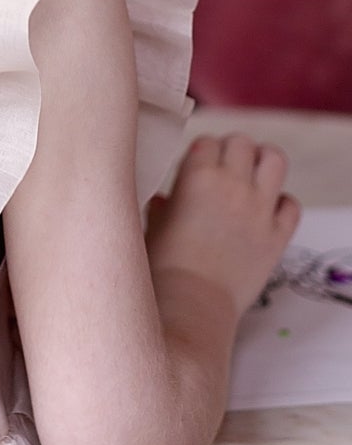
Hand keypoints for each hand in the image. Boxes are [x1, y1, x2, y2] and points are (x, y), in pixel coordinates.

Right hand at [146, 135, 300, 317]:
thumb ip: (161, 207)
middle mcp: (233, 184)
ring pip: (275, 159)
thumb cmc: (163, 266)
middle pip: (241, 142)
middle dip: (231, 151)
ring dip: (263, 162)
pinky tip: (267, 212)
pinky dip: (281, 203)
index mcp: (197, 176)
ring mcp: (260, 208)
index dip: (200, 153)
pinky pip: (291, 203)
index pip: (206, 142)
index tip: (195, 168)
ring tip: (252, 176)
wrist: (192, 302)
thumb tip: (164, 201)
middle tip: (223, 169)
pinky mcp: (278, 234)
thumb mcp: (153, 227)